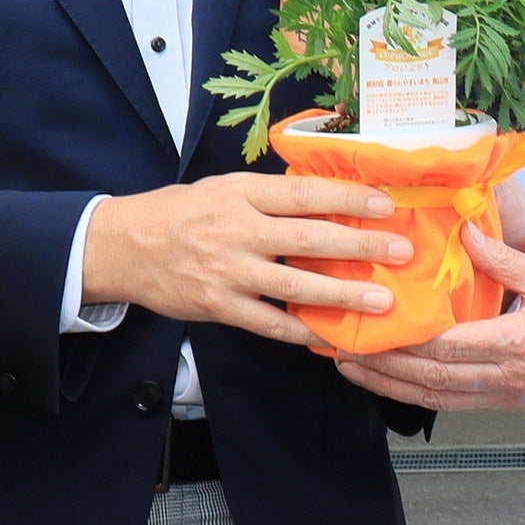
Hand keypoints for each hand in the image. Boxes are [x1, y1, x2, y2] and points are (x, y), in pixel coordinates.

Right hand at [81, 173, 413, 345]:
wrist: (122, 246)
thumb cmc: (180, 212)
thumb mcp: (222, 188)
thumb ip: (269, 196)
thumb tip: (325, 199)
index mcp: (242, 193)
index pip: (306, 194)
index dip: (349, 198)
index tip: (386, 204)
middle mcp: (238, 231)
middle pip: (310, 239)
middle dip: (361, 247)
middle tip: (402, 252)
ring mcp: (228, 272)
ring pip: (296, 286)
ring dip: (344, 295)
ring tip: (382, 302)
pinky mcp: (218, 306)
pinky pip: (268, 323)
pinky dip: (301, 331)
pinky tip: (331, 337)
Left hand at [333, 226, 524, 410]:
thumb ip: (502, 258)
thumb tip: (463, 232)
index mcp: (515, 343)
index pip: (445, 347)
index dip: (401, 343)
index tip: (367, 330)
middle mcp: (504, 377)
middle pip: (430, 378)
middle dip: (381, 367)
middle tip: (341, 351)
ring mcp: (505, 396)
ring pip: (436, 398)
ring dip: (391, 386)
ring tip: (354, 371)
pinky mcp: (507, 403)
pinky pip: (454, 405)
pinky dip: (418, 396)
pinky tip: (395, 386)